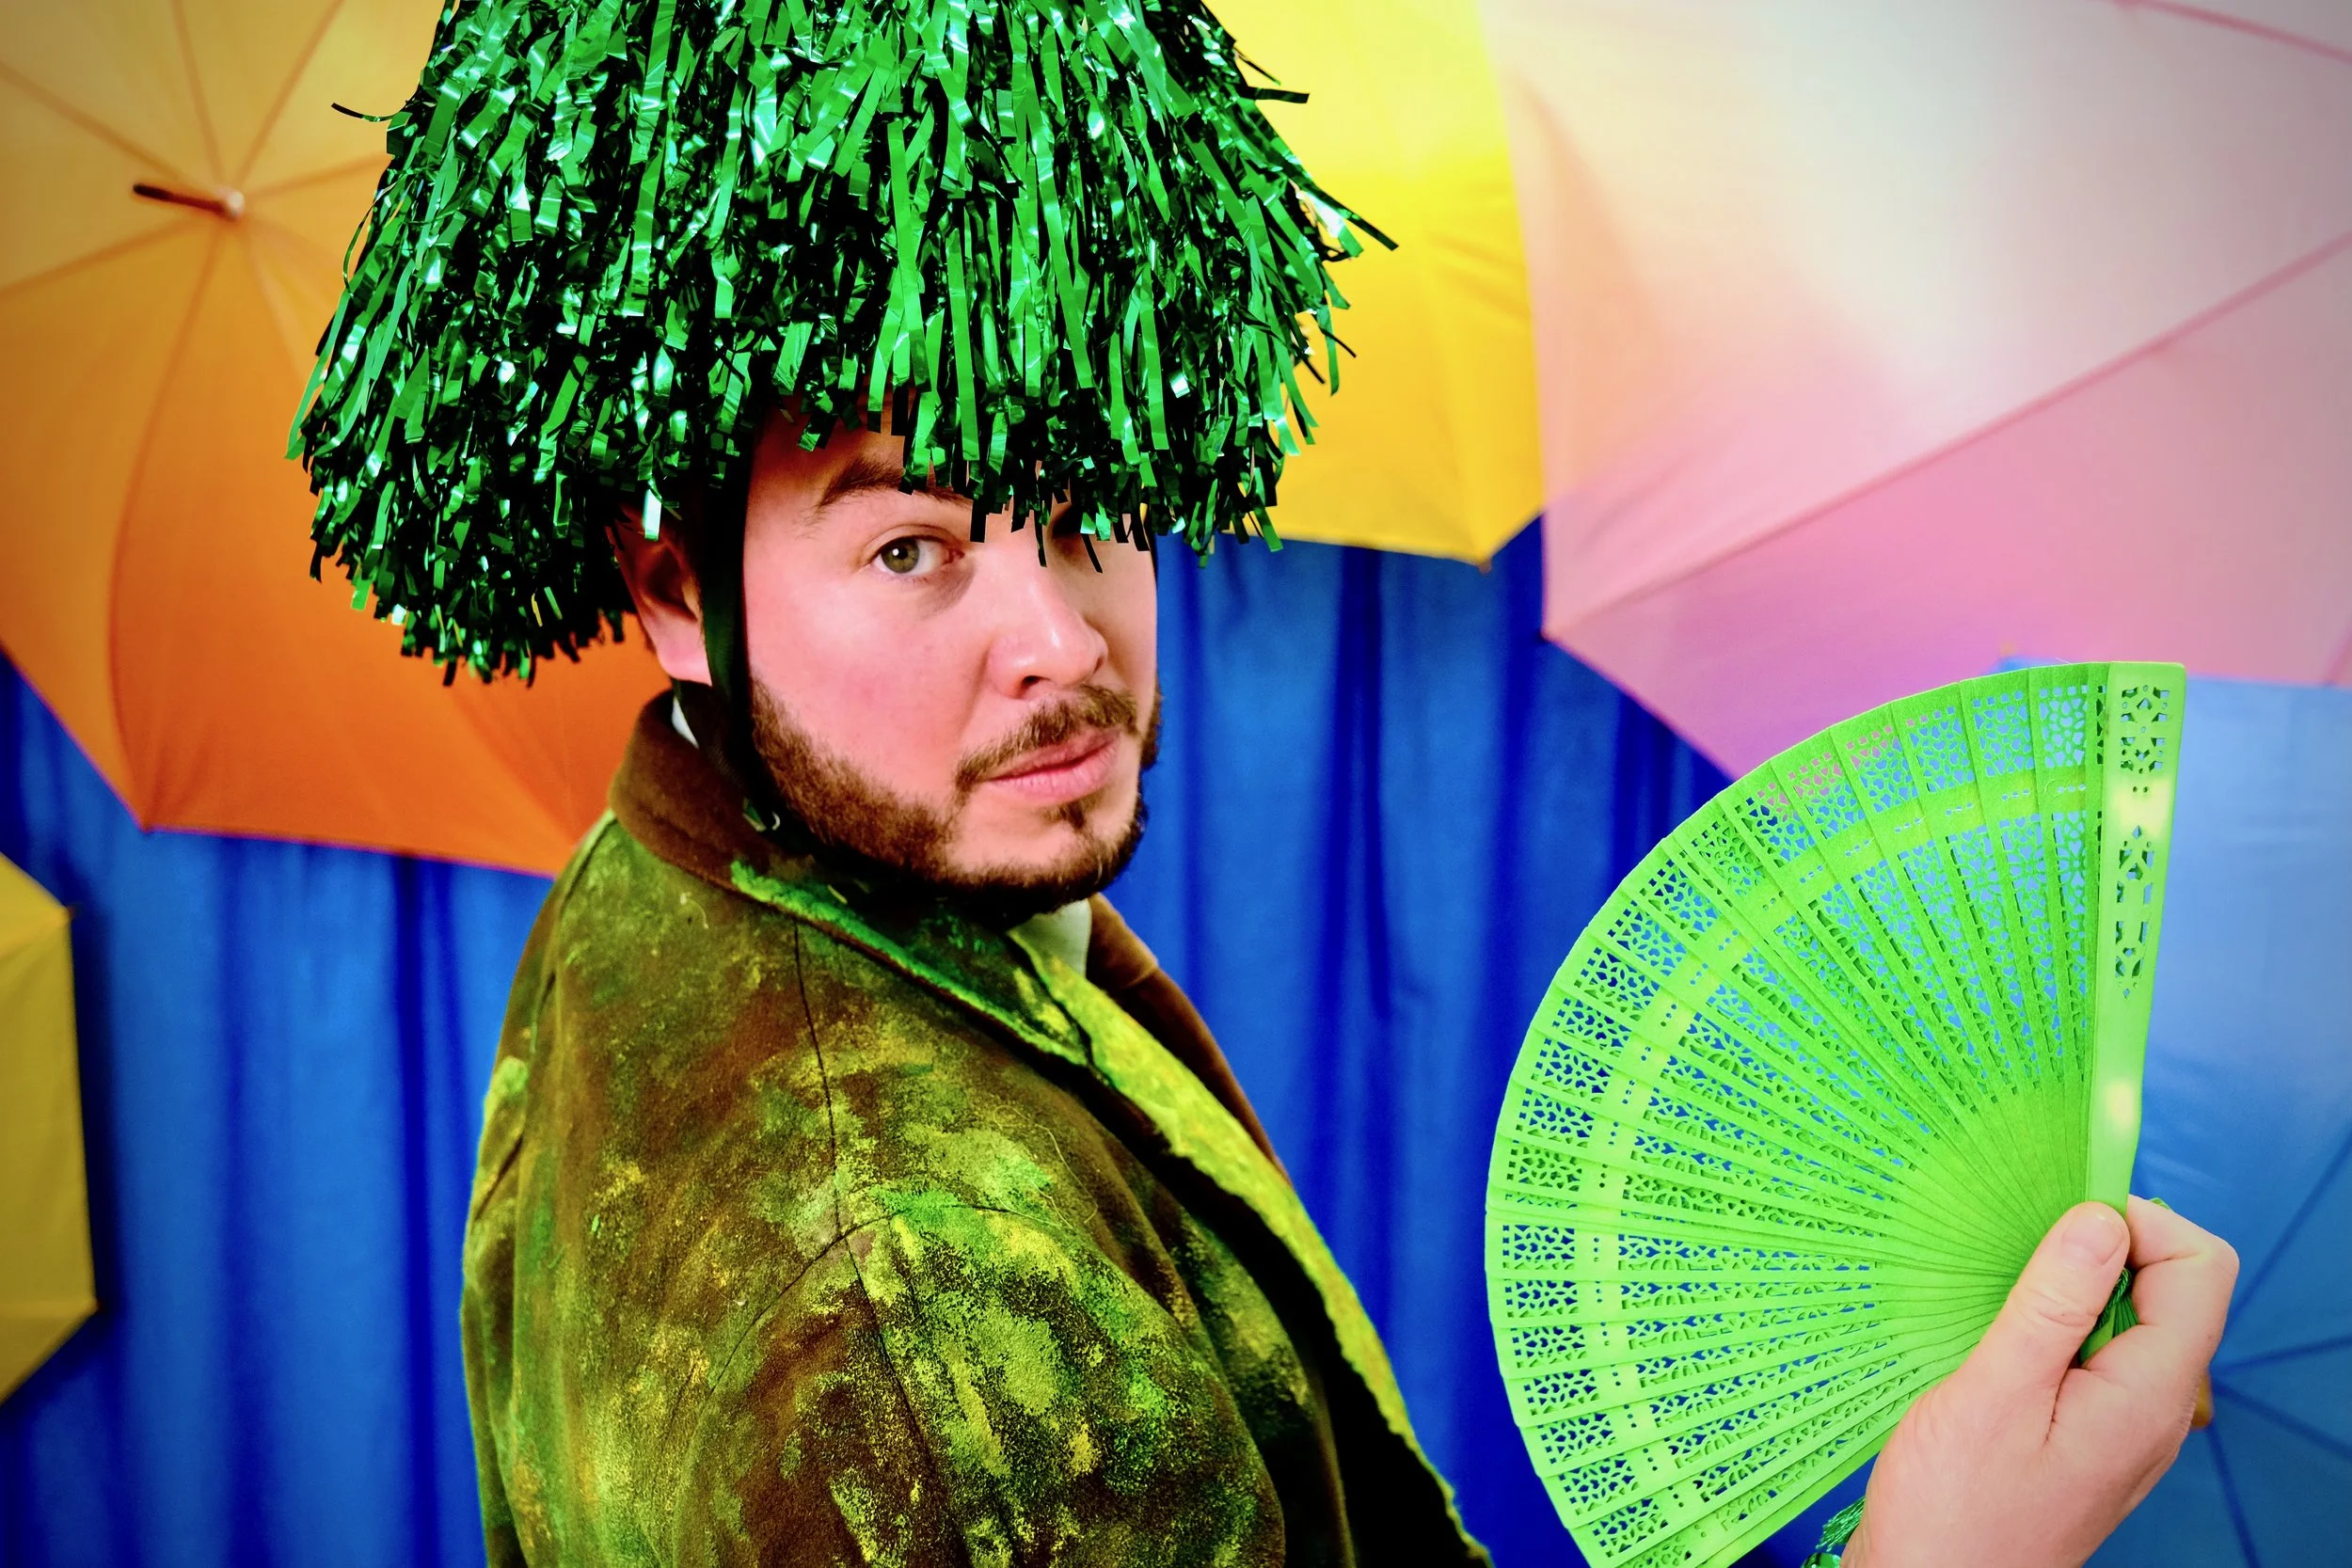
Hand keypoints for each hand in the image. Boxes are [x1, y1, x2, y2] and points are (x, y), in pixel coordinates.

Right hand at [1842, 1197, 2236, 1567]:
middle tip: (2018, 1248)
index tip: (2055, 1219)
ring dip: (2072, 1283)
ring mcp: (2126, 1424)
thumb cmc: (1955, 1506)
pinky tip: (1999, 1333)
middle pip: (2173, 1285)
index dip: (2138, 1221)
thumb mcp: (1996, 1392)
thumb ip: (2053, 1301)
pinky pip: (2099, 1352)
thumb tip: (2101, 1217)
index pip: (2200, 1266)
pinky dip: (2057, 1321)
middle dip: (2103, 1245)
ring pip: (2132, 1316)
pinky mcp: (2090, 1433)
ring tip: (1999, 1288)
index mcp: (2149, 1393)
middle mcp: (2156, 1407)